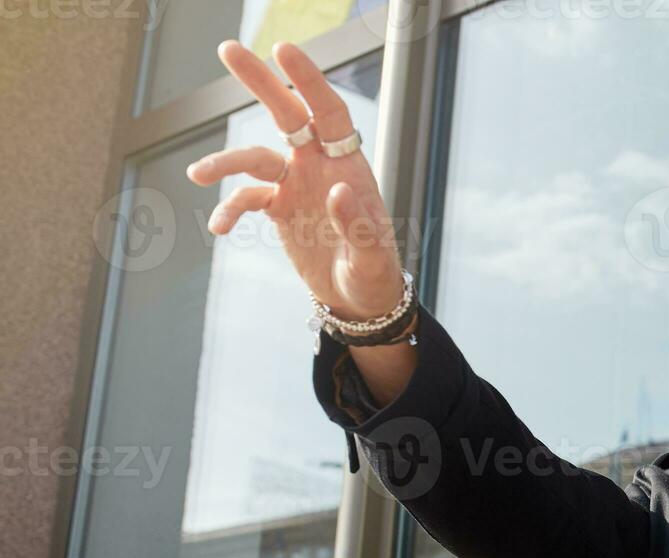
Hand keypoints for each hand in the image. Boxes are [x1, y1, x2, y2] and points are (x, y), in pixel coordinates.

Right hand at [184, 39, 404, 319]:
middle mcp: (319, 167)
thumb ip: (357, 225)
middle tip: (227, 49)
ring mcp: (297, 186)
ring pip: (255, 159)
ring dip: (226, 162)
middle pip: (287, 115)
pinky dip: (229, 209)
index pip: (329, 113)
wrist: (358, 300)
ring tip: (198, 174)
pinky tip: (218, 228)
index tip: (282, 50)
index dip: (308, 81)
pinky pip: (246, 199)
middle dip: (260, 82)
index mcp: (348, 167)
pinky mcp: (279, 209)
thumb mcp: (371, 258)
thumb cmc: (374, 276)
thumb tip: (337, 189)